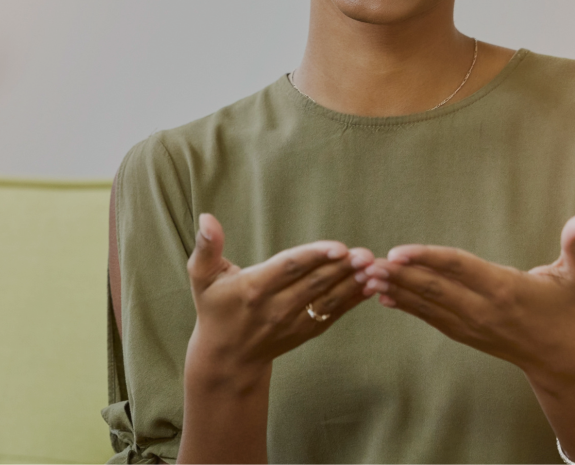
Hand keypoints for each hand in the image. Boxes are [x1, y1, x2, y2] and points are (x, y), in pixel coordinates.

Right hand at [186, 213, 373, 372]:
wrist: (227, 357)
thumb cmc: (214, 309)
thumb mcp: (202, 277)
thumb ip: (207, 247)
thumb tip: (207, 217)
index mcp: (253, 289)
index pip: (289, 269)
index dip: (314, 257)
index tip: (338, 247)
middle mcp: (275, 308)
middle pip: (314, 284)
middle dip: (342, 269)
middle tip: (365, 253)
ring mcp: (293, 322)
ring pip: (327, 299)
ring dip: (352, 283)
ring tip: (373, 266)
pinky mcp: (306, 331)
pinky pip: (333, 313)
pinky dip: (353, 300)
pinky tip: (370, 285)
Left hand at [361, 213, 574, 372]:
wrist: (560, 357)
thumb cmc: (567, 308)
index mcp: (504, 288)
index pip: (459, 269)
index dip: (427, 258)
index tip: (398, 251)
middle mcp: (483, 309)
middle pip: (434, 289)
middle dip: (399, 275)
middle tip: (367, 262)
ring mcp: (471, 325)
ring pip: (426, 305)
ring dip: (395, 291)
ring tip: (366, 277)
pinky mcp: (464, 334)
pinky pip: (429, 319)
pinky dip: (405, 307)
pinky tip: (381, 297)